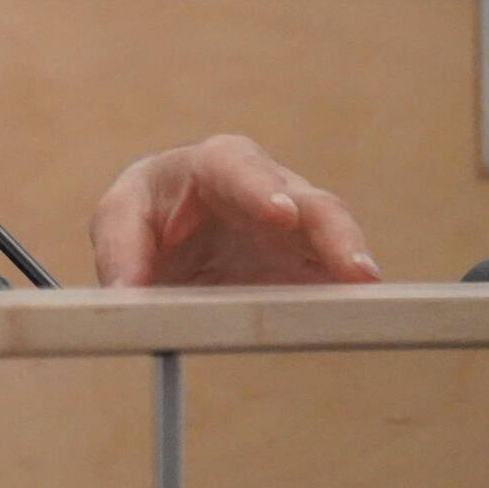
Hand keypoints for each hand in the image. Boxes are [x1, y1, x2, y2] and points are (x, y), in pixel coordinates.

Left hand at [90, 134, 381, 286]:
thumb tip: (126, 296)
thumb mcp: (119, 220)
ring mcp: (301, 231)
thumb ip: (120, 251)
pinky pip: (336, 284)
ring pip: (337, 246)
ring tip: (369, 301)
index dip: (263, 189)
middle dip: (335, 235)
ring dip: (353, 274)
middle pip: (312, 206)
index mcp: (216, 165)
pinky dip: (349, 301)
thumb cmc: (146, 214)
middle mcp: (270, 190)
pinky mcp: (313, 269)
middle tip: (356, 271)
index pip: (240, 168)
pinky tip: (362, 322)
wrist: (170, 241)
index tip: (281, 215)